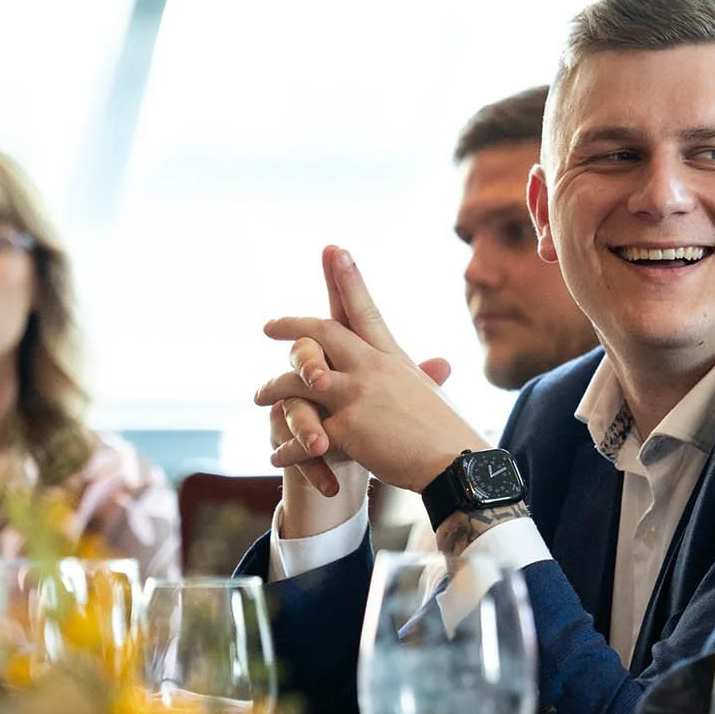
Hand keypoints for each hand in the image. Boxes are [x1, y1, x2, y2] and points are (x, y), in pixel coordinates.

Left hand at [260, 247, 484, 492]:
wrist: (456, 464)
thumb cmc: (447, 431)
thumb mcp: (430, 391)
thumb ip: (419, 374)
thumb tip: (437, 365)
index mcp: (392, 357)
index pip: (365, 309)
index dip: (348, 278)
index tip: (333, 249)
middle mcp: (372, 368)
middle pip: (322, 333)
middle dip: (291, 327)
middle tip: (269, 326)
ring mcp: (358, 395)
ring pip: (299, 381)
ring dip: (273, 388)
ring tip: (258, 398)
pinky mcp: (348, 429)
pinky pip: (303, 436)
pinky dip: (286, 449)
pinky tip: (274, 456)